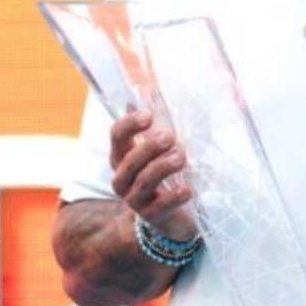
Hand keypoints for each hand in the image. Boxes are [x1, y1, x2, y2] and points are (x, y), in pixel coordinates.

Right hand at [109, 108, 195, 239]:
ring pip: (143, 182)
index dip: (130, 124)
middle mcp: (123, 178)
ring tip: (181, 157)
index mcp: (123, 156)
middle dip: (149, 147)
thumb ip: (156, 122)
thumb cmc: (166, 174)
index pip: (117, 136)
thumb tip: (149, 88)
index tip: (151, 115)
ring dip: (162, 167)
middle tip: (170, 137)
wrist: (172, 215)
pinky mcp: (152, 216)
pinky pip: (161, 206)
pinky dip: (175, 196)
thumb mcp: (161, 147)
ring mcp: (135, 199)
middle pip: (129, 160)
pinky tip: (189, 189)